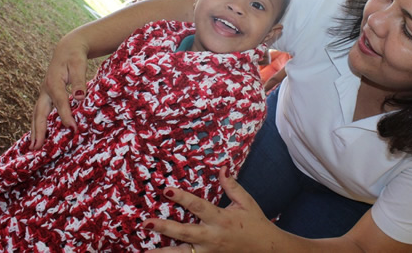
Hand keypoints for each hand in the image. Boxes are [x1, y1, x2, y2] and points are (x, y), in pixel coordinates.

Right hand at [30, 35, 86, 148]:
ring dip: (35, 130)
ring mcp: (43, 93)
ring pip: (37, 114)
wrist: (67, 49)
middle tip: (36, 147)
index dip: (66, 116)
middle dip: (38, 130)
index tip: (73, 129)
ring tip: (33, 146)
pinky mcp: (45, 96)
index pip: (60, 102)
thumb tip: (80, 97)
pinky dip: (38, 124)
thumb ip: (79, 82)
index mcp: (54, 83)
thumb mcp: (79, 66)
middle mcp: (45, 90)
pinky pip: (40, 112)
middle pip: (40, 112)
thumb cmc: (74, 57)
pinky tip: (38, 135)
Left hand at [143, 167, 278, 251]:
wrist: (266, 249)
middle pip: (184, 233)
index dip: (182, 197)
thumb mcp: (246, 202)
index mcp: (221, 219)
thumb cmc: (255, 223)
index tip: (166, 189)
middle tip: (146, 223)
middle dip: (164, 228)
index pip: (198, 206)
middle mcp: (212, 237)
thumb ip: (231, 186)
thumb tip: (223, 167)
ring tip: (144, 252)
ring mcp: (209, 251)